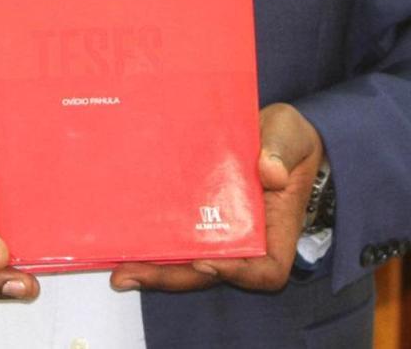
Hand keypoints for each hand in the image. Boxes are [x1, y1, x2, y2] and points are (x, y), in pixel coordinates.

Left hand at [109, 102, 323, 293]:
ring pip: (190, 263)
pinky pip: (179, 239)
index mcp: (277, 227)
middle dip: (173, 277)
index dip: (239, 273)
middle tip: (131, 274)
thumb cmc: (289, 139)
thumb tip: (269, 170)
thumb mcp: (291, 136)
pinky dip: (155, 245)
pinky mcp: (201, 217)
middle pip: (213, 273)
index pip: (267, 270)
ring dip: (155, 268)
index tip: (207, 259)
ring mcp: (222, 232)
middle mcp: (248, 239)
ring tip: (119, 270)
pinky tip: (125, 244)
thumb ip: (283, 151)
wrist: (273, 134)